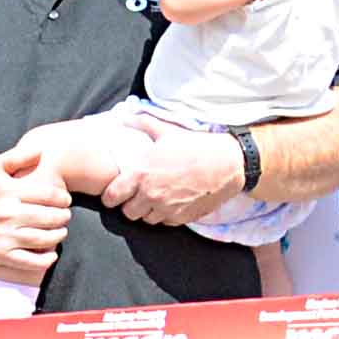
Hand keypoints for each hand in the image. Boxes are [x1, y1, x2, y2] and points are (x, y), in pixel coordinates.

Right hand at [0, 147, 70, 280]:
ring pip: (42, 239)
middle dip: (63, 216)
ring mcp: (3, 237)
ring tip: (61, 231)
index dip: (62, 197)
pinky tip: (51, 253)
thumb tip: (42, 152)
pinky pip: (30, 261)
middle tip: (66, 215)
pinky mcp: (1, 255)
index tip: (65, 199)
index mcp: (6, 191)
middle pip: (48, 217)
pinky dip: (46, 259)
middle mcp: (5, 214)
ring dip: (58, 235)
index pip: (47, 194)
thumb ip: (17, 156)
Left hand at [102, 127, 244, 227]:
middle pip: (127, 213)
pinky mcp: (181, 217)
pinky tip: (171, 202)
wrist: (228, 163)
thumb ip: (143, 124)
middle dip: (129, 205)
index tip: (116, 192)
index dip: (111, 196)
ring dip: (147, 211)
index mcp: (141, 173)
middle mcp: (150, 194)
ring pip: (146, 219)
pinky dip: (165, 215)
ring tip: (155, 198)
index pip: (111, 197)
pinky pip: (165, 222)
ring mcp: (166, 208)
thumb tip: (125, 115)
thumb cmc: (196, 146)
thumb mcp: (166, 131)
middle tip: (137, 195)